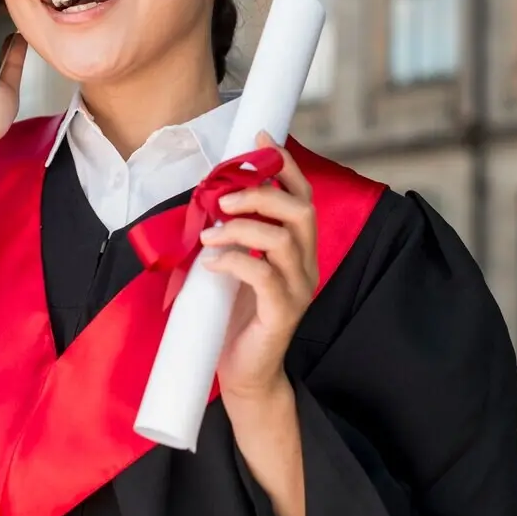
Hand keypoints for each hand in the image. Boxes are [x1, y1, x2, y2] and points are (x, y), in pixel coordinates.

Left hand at [201, 133, 318, 401]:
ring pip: (283, 240)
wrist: (243, 376)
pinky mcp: (283, 314)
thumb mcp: (235, 266)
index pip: (302, 198)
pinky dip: (233, 261)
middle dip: (260, 196)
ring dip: (241, 228)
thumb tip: (213, 196)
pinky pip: (263, 275)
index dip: (285, 166)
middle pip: (300, 213)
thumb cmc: (235, 318)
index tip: (260, 140)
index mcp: (299, 251)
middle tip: (220, 199)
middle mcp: (307, 267)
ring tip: (209, 236)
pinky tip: (211, 264)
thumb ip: (236, 236)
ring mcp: (298, 291)